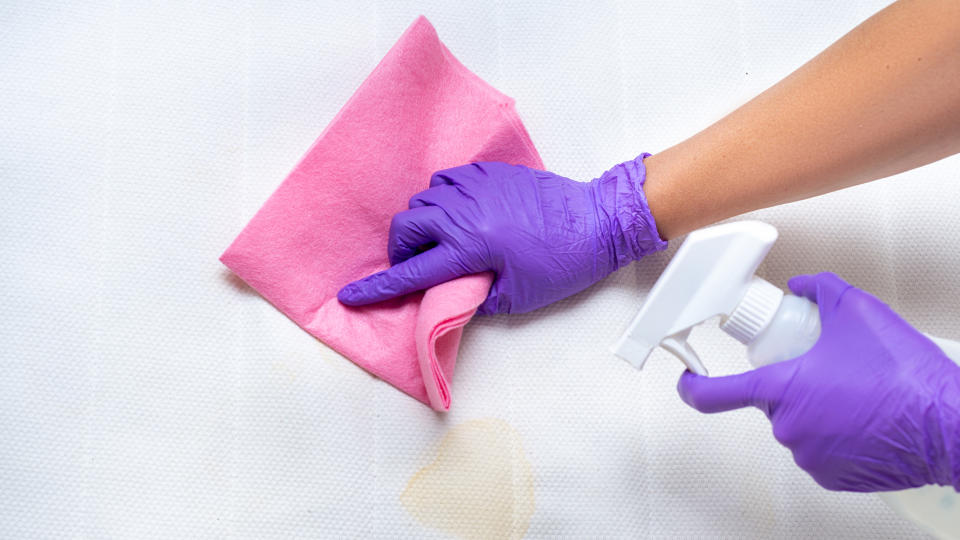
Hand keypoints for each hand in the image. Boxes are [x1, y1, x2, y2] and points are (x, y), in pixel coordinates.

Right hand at [337, 155, 666, 313]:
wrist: (596, 221)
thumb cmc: (561, 262)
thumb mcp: (516, 296)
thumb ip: (473, 297)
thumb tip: (447, 298)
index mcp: (469, 247)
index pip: (410, 273)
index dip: (377, 288)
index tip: (350, 295)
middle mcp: (464, 213)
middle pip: (405, 226)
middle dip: (400, 249)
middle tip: (416, 266)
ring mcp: (476, 187)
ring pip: (424, 199)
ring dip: (421, 223)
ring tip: (438, 240)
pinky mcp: (490, 173)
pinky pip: (447, 180)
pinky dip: (442, 199)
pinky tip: (458, 213)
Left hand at [678, 272, 959, 491]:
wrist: (948, 424)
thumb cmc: (906, 377)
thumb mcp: (858, 312)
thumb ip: (819, 289)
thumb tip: (803, 286)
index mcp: (782, 390)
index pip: (714, 393)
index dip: (693, 385)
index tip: (687, 378)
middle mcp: (788, 427)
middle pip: (772, 400)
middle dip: (796, 382)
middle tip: (831, 369)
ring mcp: (810, 456)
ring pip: (799, 424)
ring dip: (818, 409)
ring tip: (859, 393)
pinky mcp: (833, 477)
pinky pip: (821, 449)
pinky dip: (836, 435)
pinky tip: (865, 418)